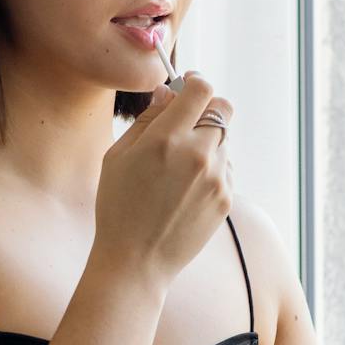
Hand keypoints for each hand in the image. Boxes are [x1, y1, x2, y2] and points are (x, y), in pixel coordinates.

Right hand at [94, 72, 232, 284]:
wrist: (136, 260)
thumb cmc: (118, 206)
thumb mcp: (118, 156)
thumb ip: (147, 119)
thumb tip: (168, 92)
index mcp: (166, 139)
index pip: (201, 90)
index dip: (195, 83)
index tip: (187, 87)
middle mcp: (198, 155)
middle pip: (223, 109)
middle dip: (206, 108)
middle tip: (186, 121)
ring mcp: (216, 178)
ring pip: (224, 140)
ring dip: (207, 141)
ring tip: (178, 167)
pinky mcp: (226, 198)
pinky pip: (226, 168)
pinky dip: (211, 168)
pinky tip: (185, 189)